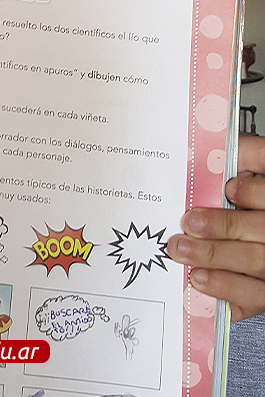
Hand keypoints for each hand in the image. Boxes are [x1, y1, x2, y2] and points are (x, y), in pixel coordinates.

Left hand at [166, 134, 264, 320]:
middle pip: (261, 231)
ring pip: (256, 266)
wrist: (264, 236)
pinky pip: (253, 297)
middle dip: (223, 227)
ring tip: (182, 252)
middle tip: (188, 223)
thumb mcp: (263, 170)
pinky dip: (226, 290)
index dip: (253, 191)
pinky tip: (201, 281)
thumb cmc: (260, 201)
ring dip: (216, 260)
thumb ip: (249, 157)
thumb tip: (220, 142)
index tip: (229, 187)